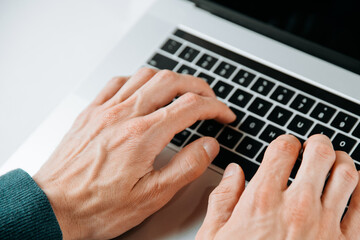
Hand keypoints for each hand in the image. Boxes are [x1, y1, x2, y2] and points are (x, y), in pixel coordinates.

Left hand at [33, 68, 235, 239]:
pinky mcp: (91, 112)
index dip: (215, 107)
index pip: (191, 106)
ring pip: (145, 75)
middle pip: (171, 81)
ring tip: (181, 91)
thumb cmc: (97, 207)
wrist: (53, 208)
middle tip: (209, 98)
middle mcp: (124, 115)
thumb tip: (208, 146)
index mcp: (143, 136)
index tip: (224, 115)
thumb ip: (185, 167)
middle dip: (198, 86)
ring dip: (170, 79)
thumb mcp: (152, 196)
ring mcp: (105, 110)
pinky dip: (138, 80)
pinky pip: (117, 82)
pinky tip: (142, 90)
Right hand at [197, 134, 359, 238]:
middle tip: (315, 145)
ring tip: (337, 161)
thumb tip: (232, 173)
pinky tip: (355, 188)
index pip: (282, 150)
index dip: (285, 142)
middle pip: (319, 154)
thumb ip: (222, 199)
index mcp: (262, 201)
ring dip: (343, 161)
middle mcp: (296, 208)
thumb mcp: (213, 236)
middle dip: (318, 144)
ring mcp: (324, 226)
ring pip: (346, 175)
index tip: (285, 146)